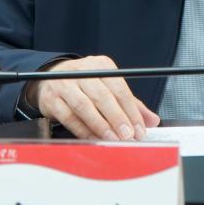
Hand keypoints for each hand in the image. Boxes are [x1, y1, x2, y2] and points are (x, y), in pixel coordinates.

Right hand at [29, 55, 160, 140]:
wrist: (50, 79)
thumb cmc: (86, 85)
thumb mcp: (109, 87)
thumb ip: (130, 104)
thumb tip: (152, 120)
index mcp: (101, 65)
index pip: (119, 88)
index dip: (131, 110)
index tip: (140, 128)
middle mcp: (82, 71)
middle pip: (103, 96)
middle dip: (117, 118)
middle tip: (128, 135)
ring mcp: (65, 85)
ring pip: (85, 106)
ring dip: (101, 125)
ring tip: (113, 139)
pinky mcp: (52, 100)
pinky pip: (69, 118)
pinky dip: (84, 130)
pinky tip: (95, 139)